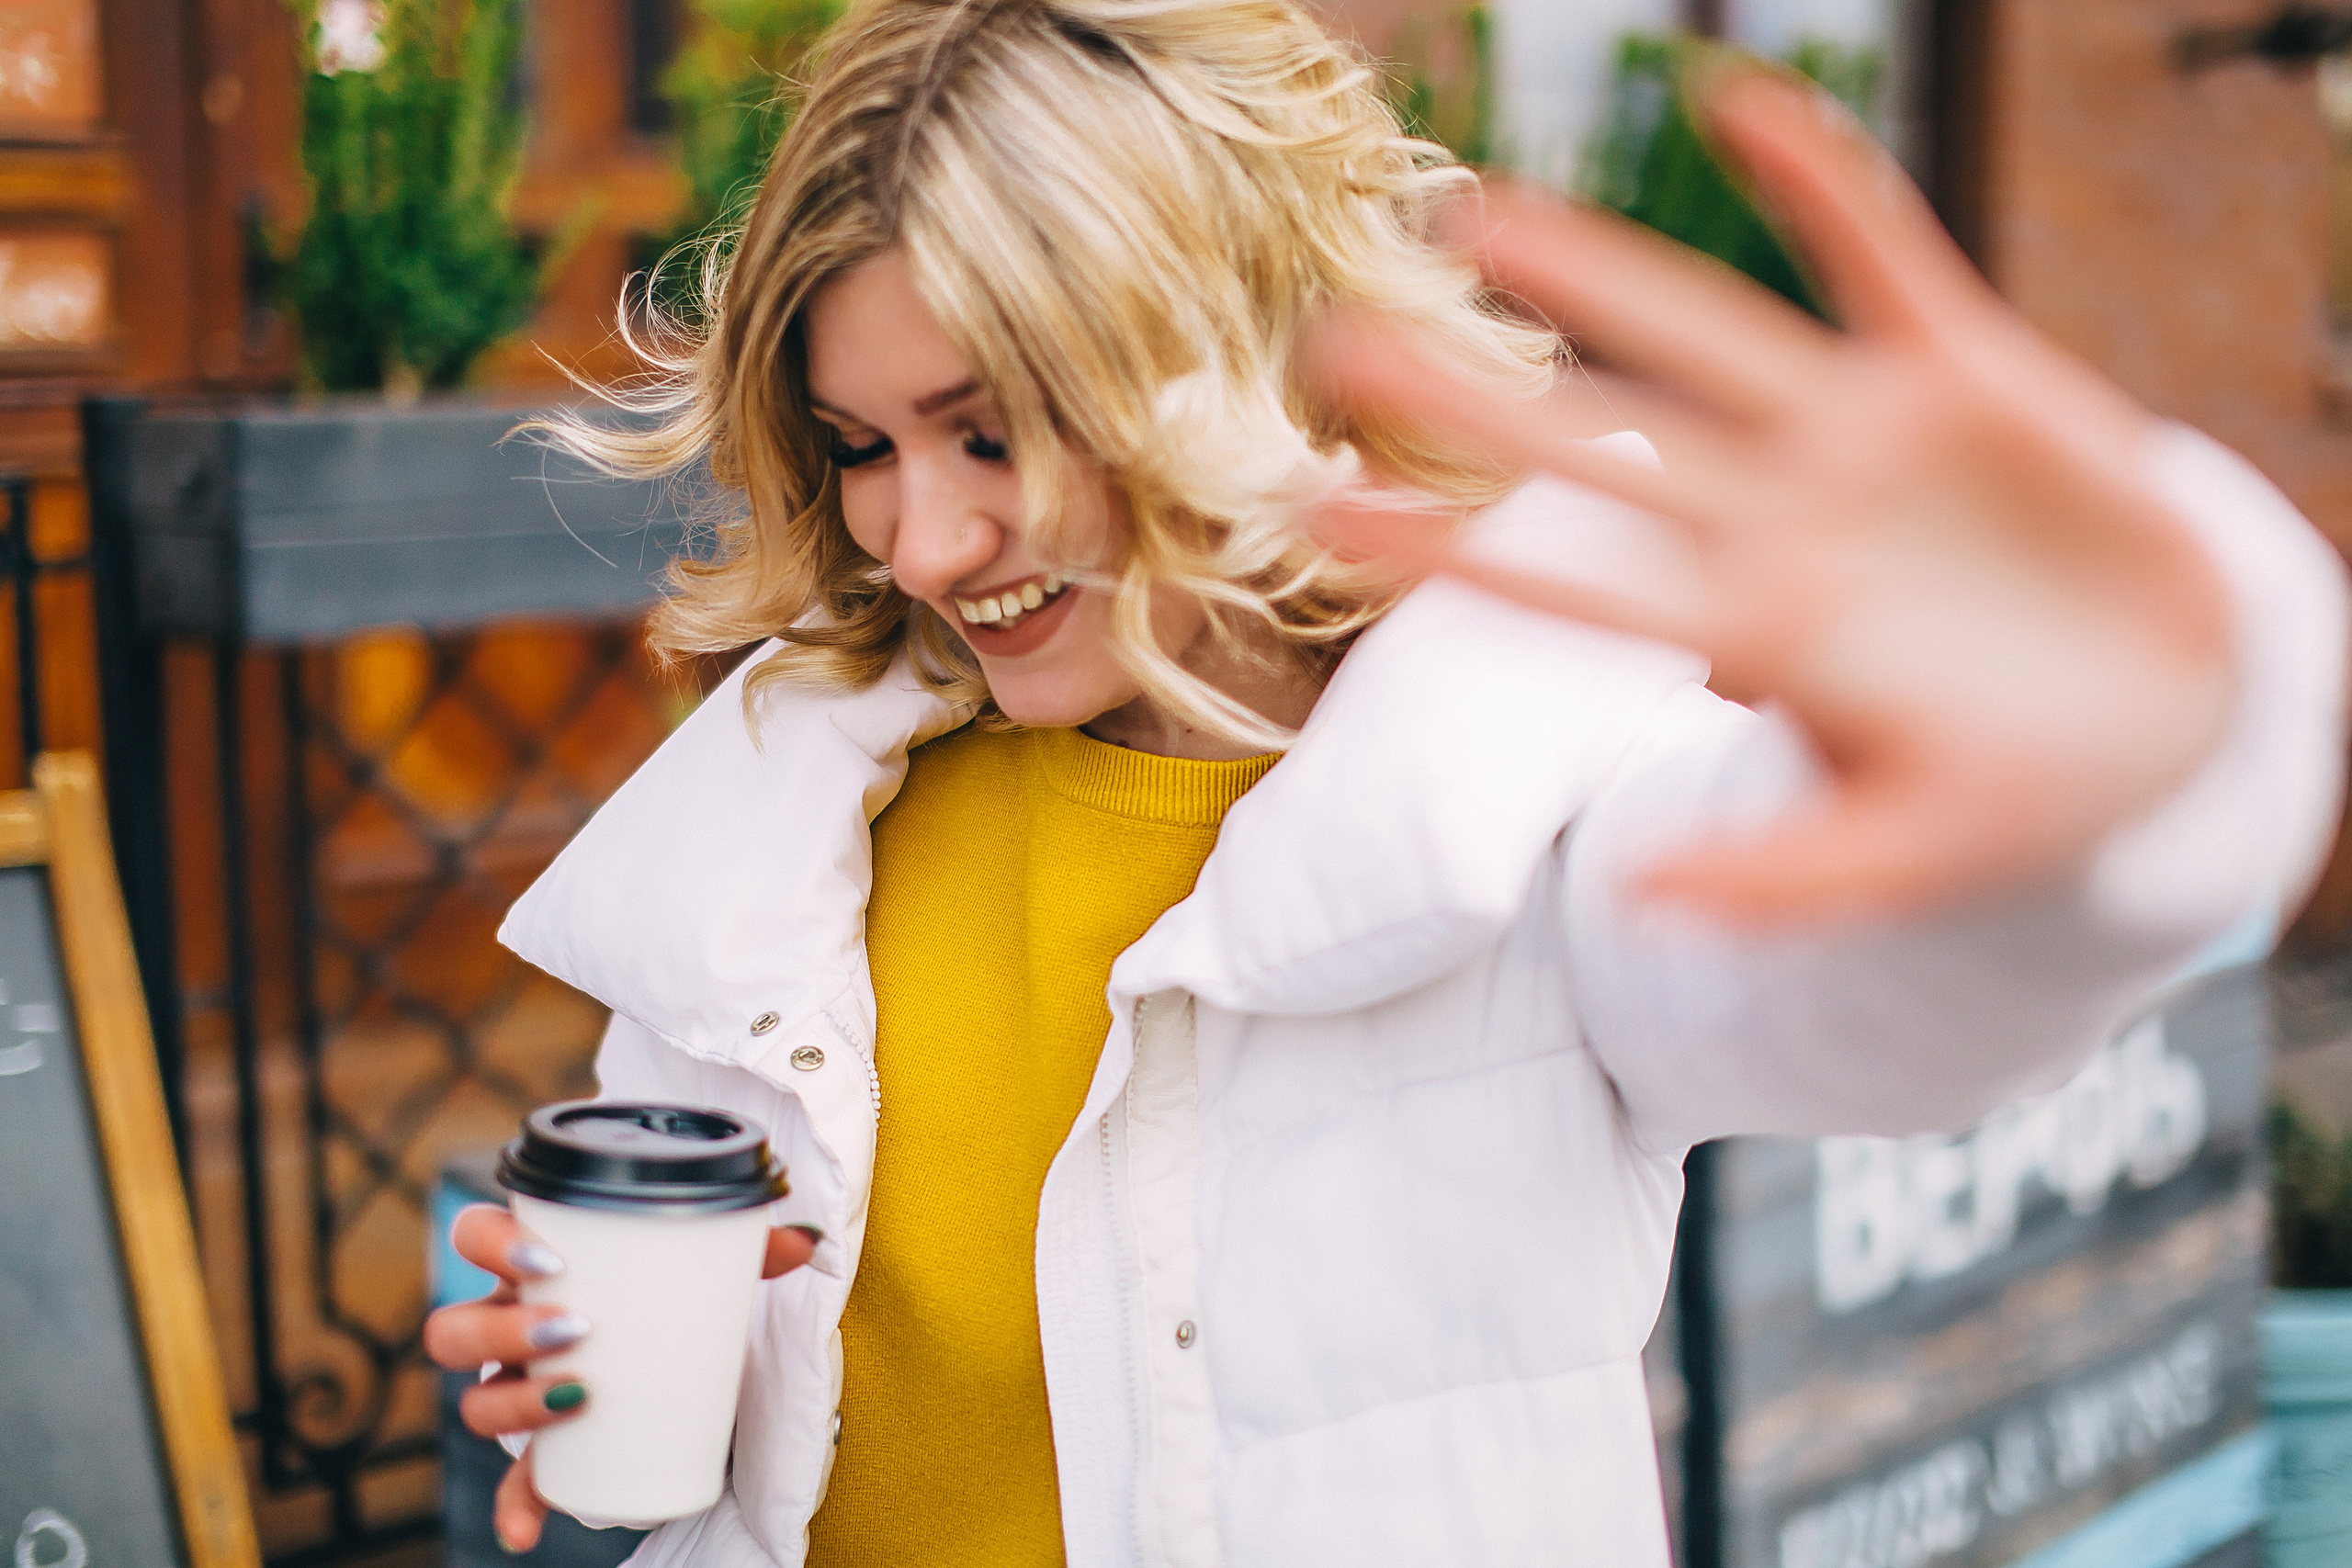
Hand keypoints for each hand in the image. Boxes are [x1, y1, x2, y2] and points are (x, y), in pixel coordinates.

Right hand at [421, 1203, 820, 1552]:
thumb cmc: (672, 1294)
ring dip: (513, 1403)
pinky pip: (511, 1481)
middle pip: (454, 1328)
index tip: (550, 1257)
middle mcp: (510, 1326)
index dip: (492, 1241)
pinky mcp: (543, 1447)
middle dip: (499, 1328)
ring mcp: (518, 1387)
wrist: (679, 1350)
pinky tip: (526, 1529)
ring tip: (578, 1394)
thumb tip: (805, 1243)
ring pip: (475, 1401)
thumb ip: (748, 1250)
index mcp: (533, 1266)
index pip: (474, 1235)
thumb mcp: (703, 1267)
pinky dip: (516, 1505)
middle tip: (572, 1329)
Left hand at [1306, 66, 2231, 926]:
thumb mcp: (1908, 859)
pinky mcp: (1956, 371)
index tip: (1321, 517)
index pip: (1564, 590)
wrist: (2168, 707)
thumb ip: (1783, 884)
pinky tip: (1739, 105)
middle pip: (1594, 447)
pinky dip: (1820, 186)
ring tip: (1474, 211)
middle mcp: (1773, 521)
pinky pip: (1878, 257)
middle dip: (1472, 403)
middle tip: (1335, 342)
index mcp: (1749, 632)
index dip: (1445, 551)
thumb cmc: (2021, 796)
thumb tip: (1641, 899)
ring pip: (1704, 335)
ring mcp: (1855, 441)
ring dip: (1598, 273)